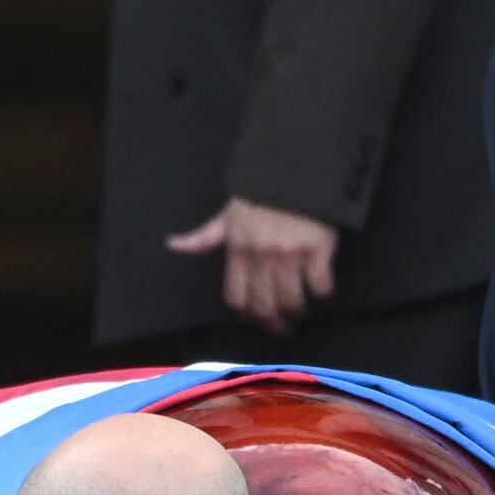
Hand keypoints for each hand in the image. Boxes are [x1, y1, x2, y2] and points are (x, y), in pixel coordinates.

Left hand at [167, 196, 339, 329]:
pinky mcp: (317, 249)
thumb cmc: (261, 194)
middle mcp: (261, 255)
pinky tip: (320, 289)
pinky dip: (321, 293)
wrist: (295, 169)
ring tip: (300, 310)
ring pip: (291, 301)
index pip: (237, 297)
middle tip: (282, 326)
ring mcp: (290, 253)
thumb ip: (203, 237)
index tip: (257, 318)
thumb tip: (173, 245)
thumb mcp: (227, 215)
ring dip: (297, 311)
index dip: (248, 315)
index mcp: (238, 249)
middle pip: (264, 306)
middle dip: (273, 322)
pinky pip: (320, 286)